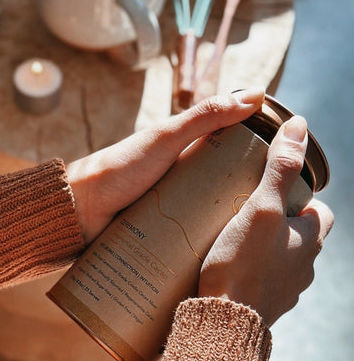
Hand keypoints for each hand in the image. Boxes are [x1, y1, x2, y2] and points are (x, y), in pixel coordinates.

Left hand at [65, 88, 268, 243]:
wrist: (76, 213)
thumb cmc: (117, 170)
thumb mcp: (165, 139)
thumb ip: (204, 117)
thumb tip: (256, 94)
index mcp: (182, 159)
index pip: (228, 160)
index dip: (254, 168)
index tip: (283, 182)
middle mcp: (177, 186)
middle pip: (219, 197)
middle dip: (240, 210)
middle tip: (269, 226)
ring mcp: (166, 214)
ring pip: (203, 225)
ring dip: (221, 236)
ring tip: (249, 252)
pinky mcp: (154, 240)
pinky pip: (181, 248)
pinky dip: (197, 254)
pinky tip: (218, 266)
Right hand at [198, 115, 333, 325]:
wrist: (224, 323)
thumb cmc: (242, 264)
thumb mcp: (260, 208)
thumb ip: (279, 169)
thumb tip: (298, 126)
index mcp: (310, 240)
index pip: (319, 213)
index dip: (301, 201)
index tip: (273, 195)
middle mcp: (305, 268)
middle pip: (298, 238)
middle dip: (277, 228)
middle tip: (245, 217)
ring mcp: (286, 293)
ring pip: (279, 264)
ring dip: (262, 255)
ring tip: (231, 246)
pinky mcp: (264, 310)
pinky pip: (260, 287)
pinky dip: (249, 278)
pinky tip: (225, 274)